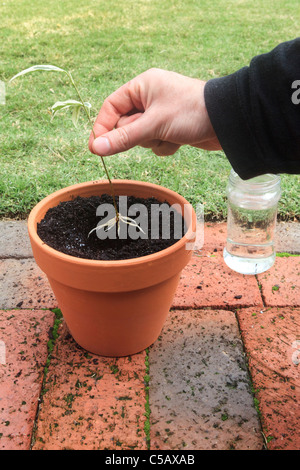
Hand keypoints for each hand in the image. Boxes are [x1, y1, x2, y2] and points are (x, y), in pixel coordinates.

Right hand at [89, 68, 220, 156]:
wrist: (227, 122)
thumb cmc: (190, 113)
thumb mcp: (153, 125)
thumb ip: (124, 138)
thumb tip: (95, 148)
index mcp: (142, 87)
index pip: (111, 107)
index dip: (102, 127)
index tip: (95, 148)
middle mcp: (149, 98)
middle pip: (125, 125)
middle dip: (138, 135)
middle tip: (152, 133)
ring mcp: (160, 114)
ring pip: (140, 137)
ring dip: (153, 142)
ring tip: (170, 134)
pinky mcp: (170, 128)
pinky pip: (155, 143)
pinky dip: (164, 146)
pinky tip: (179, 141)